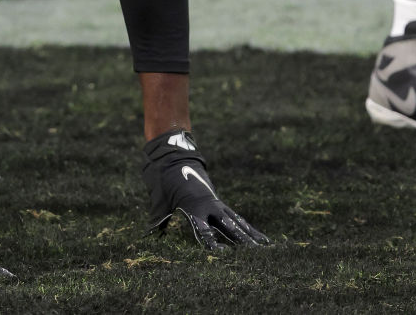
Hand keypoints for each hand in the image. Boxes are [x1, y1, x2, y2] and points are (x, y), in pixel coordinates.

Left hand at [141, 129, 269, 250]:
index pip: (204, 229)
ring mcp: (217, 205)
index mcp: (194, 208)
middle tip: (255, 254)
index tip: (222, 254)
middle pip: (228, 226)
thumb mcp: (159, 199)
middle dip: (241, 240)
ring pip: (237, 223)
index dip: (212, 241)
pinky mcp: (221, 205)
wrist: (175, 160)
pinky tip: (262, 240)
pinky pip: (238, 219)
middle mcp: (209, 207)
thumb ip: (158, 218)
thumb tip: (150, 233)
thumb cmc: (165, 183)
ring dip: (250, 237)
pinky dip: (250, 229)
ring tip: (266, 250)